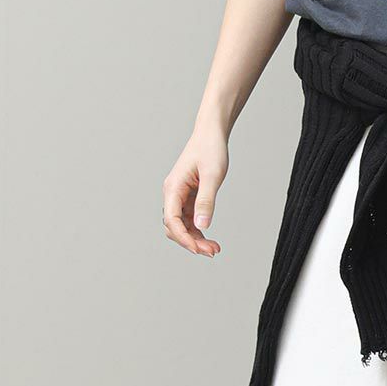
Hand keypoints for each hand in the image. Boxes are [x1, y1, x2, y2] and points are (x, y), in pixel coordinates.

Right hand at [163, 126, 228, 256]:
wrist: (211, 134)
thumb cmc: (211, 150)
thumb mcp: (212, 176)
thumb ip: (206, 201)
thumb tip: (201, 226)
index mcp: (173, 188)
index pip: (172, 221)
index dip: (184, 238)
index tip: (199, 249)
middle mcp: (172, 194)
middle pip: (174, 227)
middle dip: (190, 242)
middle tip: (212, 251)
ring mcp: (179, 196)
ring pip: (181, 226)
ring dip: (195, 238)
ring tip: (214, 248)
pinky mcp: (188, 197)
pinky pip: (189, 219)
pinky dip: (198, 230)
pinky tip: (209, 238)